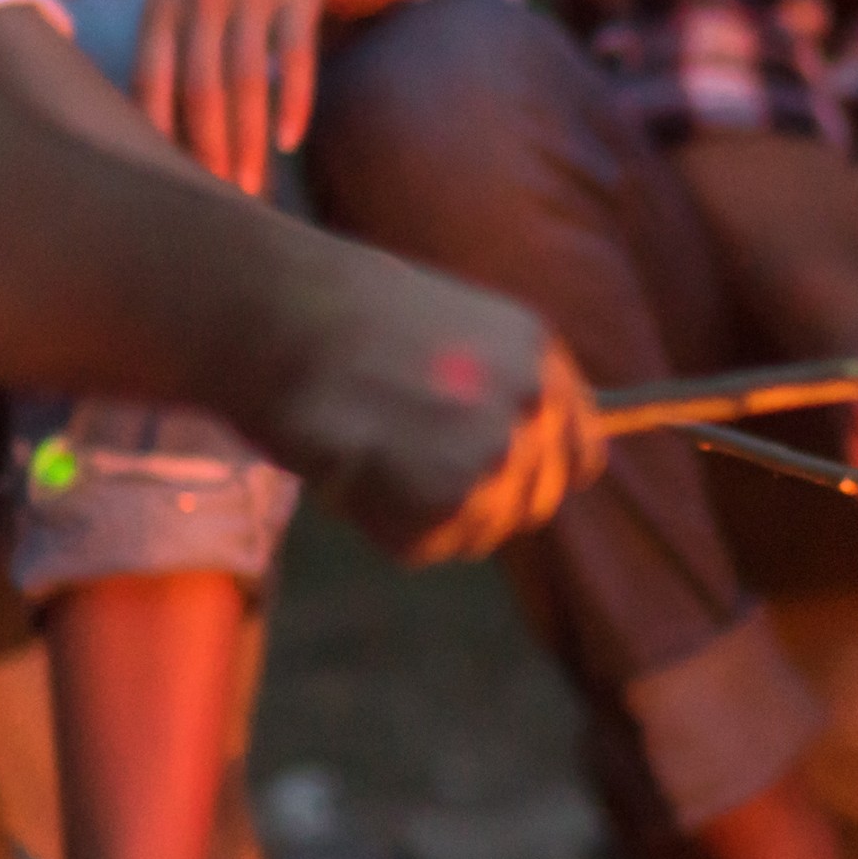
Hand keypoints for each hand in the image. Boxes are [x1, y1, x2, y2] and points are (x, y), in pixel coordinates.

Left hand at [138, 0, 331, 195]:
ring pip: (247, 80)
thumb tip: (145, 152)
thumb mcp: (177, 12)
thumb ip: (160, 67)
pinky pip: (296, 58)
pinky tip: (290, 141)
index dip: (159, 136)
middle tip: (218, 201)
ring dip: (250, 141)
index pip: (152, 81)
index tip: (168, 186)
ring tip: (254, 190)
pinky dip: (294, 103)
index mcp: (161, 9)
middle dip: (210, 150)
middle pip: (202, 88)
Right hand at [279, 250, 605, 564]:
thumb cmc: (341, 317)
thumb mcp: (453, 331)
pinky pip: (424, 545)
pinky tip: (351, 475)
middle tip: (409, 472)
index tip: (496, 481)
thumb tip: (512, 454)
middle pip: (533, 503)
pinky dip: (383, 526)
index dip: (536, 474)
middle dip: (479, 500)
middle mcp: (532, 406)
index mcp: (538, 355)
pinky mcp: (444, 501)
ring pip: (480, 532)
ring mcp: (493, 456)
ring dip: (428, 515)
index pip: (580, 457)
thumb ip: (497, 390)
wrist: (277, 313)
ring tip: (371, 461)